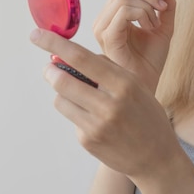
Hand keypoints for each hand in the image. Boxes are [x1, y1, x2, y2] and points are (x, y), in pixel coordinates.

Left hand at [30, 28, 180, 183]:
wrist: (156, 157)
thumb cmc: (146, 115)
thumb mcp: (136, 85)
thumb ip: (107, 70)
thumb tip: (69, 56)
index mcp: (124, 84)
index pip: (82, 58)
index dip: (56, 44)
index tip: (37, 35)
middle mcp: (109, 104)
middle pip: (63, 80)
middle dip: (50, 71)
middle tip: (48, 67)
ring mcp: (96, 125)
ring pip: (61, 100)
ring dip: (62, 93)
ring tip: (79, 95)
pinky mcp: (88, 141)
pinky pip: (71, 118)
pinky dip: (77, 113)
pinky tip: (95, 119)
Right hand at [92, 0, 175, 91]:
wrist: (148, 82)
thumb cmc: (150, 60)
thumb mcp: (163, 28)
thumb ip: (165, 8)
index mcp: (114, 15)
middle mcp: (105, 20)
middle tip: (163, 5)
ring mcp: (103, 28)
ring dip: (147, 4)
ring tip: (157, 22)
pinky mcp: (108, 37)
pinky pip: (123, 12)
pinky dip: (142, 14)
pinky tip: (150, 27)